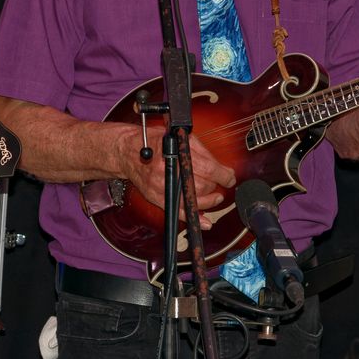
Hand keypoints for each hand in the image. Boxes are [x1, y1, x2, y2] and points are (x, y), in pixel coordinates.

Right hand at [115, 122, 234, 222]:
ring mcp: (161, 186)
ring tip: (215, 196)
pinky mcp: (156, 197)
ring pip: (194, 200)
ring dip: (210, 201)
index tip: (230, 177)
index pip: (208, 169)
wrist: (129, 151)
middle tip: (219, 182)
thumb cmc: (154, 141)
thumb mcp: (180, 137)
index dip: (223, 175)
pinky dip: (194, 218)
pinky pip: (178, 212)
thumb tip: (221, 169)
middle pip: (203, 186)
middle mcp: (168, 171)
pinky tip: (206, 221)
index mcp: (176, 153)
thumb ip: (202, 152)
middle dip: (216, 186)